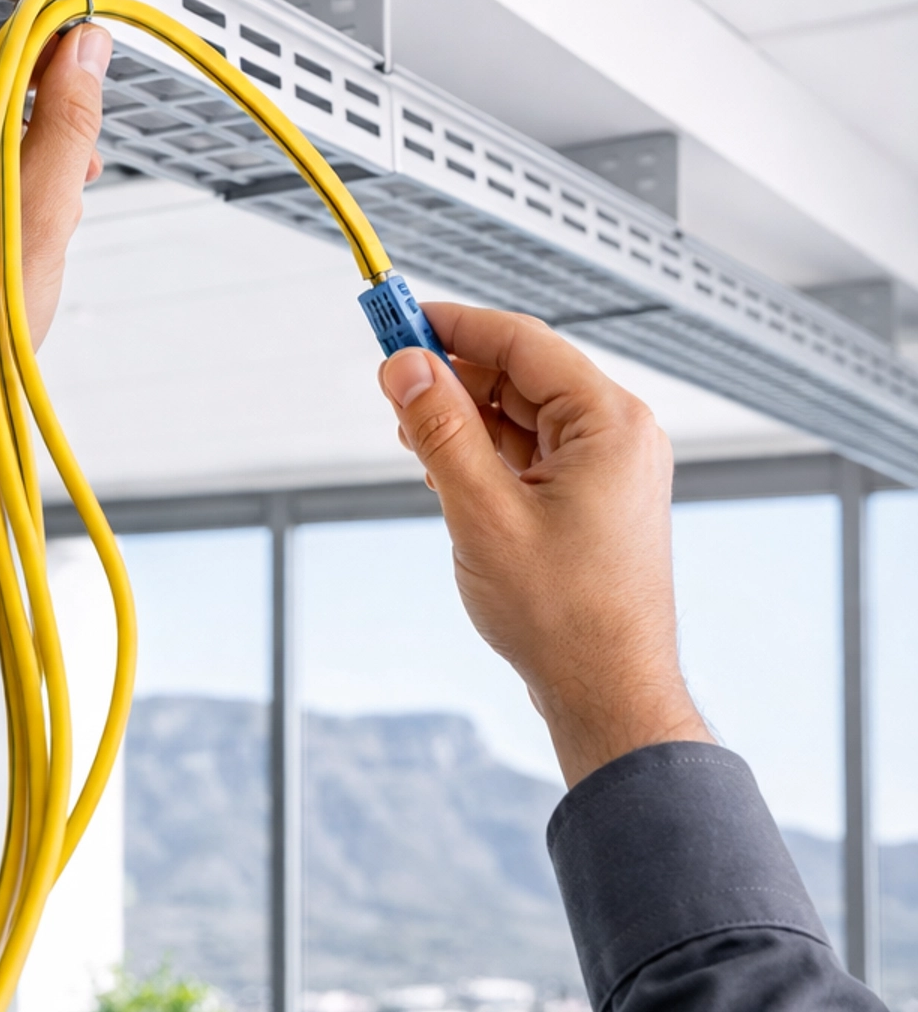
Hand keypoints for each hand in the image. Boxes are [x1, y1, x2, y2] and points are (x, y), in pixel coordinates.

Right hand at [379, 306, 711, 786]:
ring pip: (523, 417)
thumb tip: (406, 368)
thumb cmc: (567, 617)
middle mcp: (620, 436)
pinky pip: (533, 454)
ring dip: (464, 419)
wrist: (608, 692)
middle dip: (453, 378)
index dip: (454, 326)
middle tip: (391, 385)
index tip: (398, 319)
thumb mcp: (482, 512)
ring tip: (412, 438)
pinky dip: (487, 454)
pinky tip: (446, 472)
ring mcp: (610, 470)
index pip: (522, 342)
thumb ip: (440, 430)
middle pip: (522, 376)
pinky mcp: (594, 501)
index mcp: (610, 422)